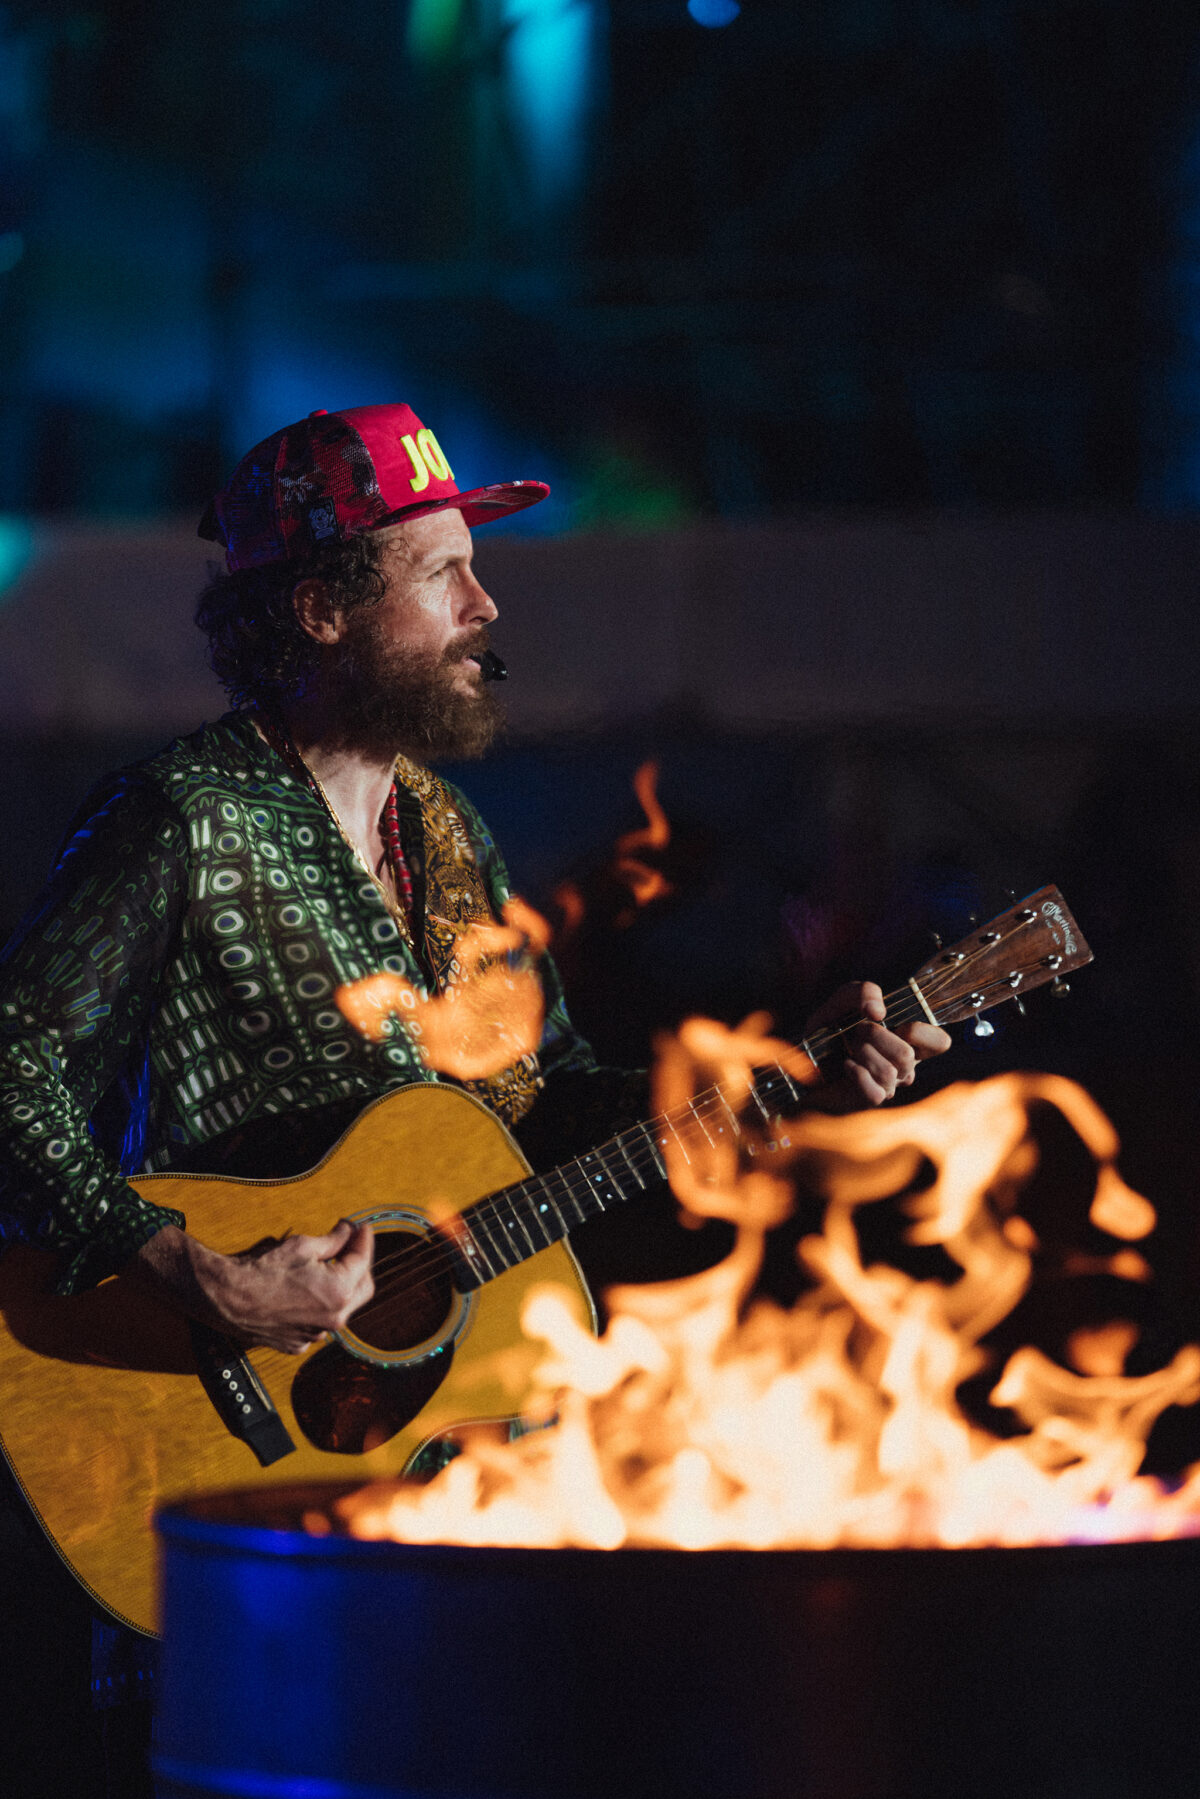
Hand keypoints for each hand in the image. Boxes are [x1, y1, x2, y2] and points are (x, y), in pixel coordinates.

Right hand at [130, 1219, 374, 1354]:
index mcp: (339, 1292)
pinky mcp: (298, 1343)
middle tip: (351, 1245)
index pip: (363, 1261)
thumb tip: (348, 1231)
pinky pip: (318, 1325)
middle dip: (360, 1266)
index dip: (363, 1240)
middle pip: (363, 1289)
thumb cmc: (262, 1269)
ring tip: (327, 1266)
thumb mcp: (302, 1246)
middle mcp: (333, 1319)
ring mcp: (316, 1335)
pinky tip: (307, 1292)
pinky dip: (319, 1308)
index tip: (361, 1227)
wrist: (226, 1296)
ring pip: (342, 1309)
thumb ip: (333, 1241)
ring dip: (341, 1288)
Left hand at [805, 980, 950, 1109]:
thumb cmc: (831, 1027)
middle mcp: (903, 1066)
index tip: (897, 1023)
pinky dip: (857, 1073)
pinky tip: (845, 1065)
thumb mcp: (845, 999)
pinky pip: (876, 1092)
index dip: (922, 1032)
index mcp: (907, 1041)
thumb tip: (879, 1012)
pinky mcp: (870, 1100)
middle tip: (857, 1032)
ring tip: (848, 1049)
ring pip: (889, 1072)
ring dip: (861, 1053)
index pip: (940, 1042)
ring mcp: (889, 1085)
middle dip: (875, 1037)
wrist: (802, 1055)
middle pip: (907, 1055)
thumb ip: (864, 991)